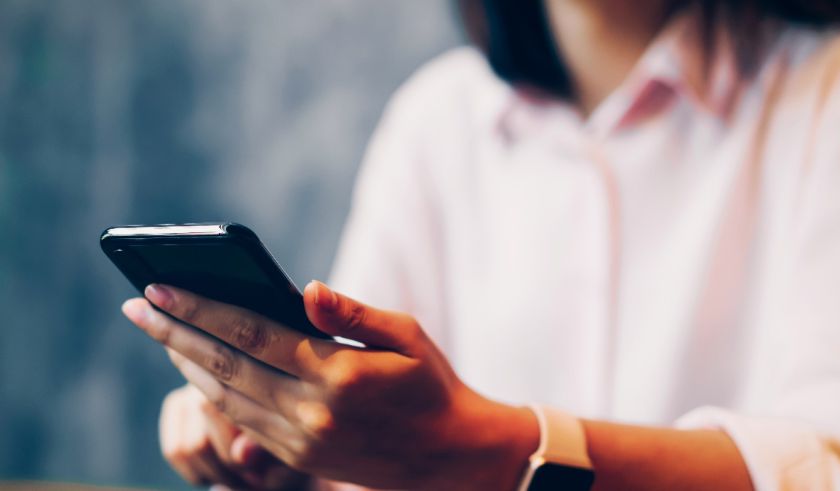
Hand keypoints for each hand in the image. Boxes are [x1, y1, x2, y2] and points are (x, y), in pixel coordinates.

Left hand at [122, 281, 538, 489]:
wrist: (448, 455)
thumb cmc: (430, 383)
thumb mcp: (406, 335)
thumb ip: (352, 312)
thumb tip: (304, 288)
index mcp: (337, 372)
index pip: (251, 332)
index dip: (201, 308)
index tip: (160, 286)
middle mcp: (311, 410)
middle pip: (224, 364)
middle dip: (173, 332)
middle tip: (135, 306)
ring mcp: (301, 439)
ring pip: (224, 397)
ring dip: (183, 363)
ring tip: (157, 333)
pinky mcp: (298, 456)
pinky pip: (240, 421)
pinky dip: (210, 394)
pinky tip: (194, 371)